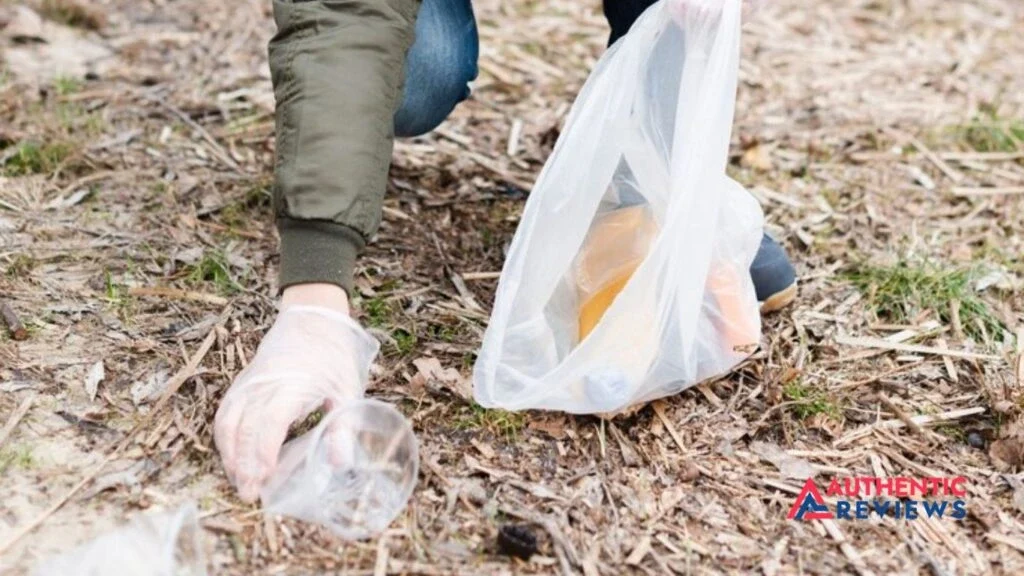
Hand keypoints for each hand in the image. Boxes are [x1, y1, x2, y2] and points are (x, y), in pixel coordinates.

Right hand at [214, 284, 379, 500]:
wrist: (312, 320)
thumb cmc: (332, 356)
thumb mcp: (347, 390)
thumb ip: (343, 427)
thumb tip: (341, 465)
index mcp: (291, 385)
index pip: (270, 421)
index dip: (264, 451)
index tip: (265, 477)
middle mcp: (263, 384)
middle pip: (243, 427)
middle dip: (244, 463)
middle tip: (250, 494)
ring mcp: (248, 383)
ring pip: (228, 422)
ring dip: (229, 454)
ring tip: (239, 483)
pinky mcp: (241, 384)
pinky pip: (225, 413)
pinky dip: (223, 438)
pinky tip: (231, 459)